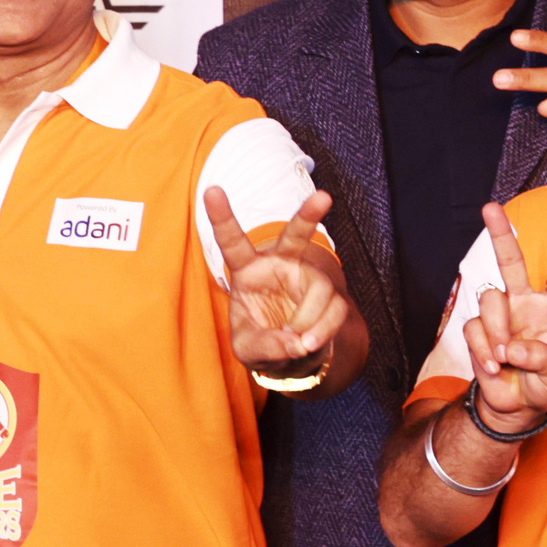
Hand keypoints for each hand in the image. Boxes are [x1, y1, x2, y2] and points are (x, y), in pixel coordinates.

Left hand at [208, 186, 353, 373]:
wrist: (289, 356)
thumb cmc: (260, 342)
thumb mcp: (248, 349)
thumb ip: (266, 345)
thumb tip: (297, 341)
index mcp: (248, 270)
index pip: (233, 241)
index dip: (222, 217)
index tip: (211, 190)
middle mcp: (280, 266)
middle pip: (294, 236)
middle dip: (308, 215)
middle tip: (323, 197)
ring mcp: (307, 279)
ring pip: (320, 288)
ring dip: (311, 319)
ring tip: (300, 343)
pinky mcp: (330, 296)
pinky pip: (336, 308)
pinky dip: (324, 330)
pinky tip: (310, 343)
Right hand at [467, 202, 546, 428]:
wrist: (517, 406)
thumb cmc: (545, 383)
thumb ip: (544, 359)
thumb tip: (515, 348)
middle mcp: (524, 304)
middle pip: (512, 263)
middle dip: (501, 235)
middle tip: (490, 208)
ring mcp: (500, 317)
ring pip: (491, 300)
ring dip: (498, 331)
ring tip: (505, 358)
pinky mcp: (478, 332)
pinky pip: (474, 329)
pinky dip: (484, 351)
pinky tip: (494, 366)